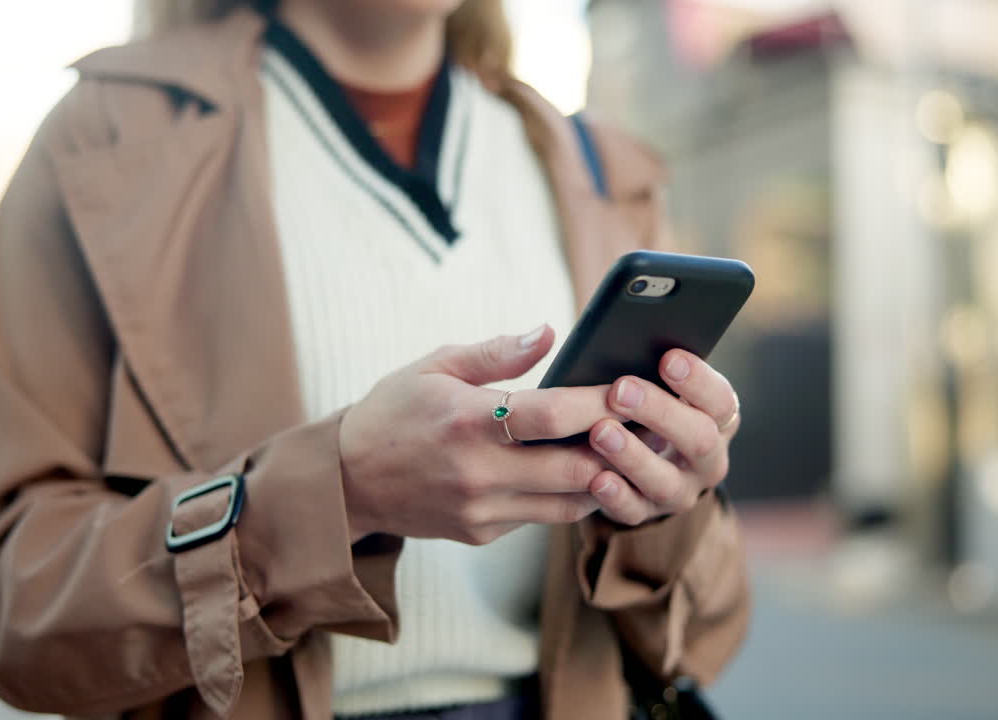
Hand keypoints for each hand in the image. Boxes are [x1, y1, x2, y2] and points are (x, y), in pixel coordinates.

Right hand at [339, 325, 620, 545]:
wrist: (346, 481)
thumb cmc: (394, 412)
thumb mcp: (434, 365)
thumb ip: (496, 352)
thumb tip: (549, 332)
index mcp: (466, 421)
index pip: (551, 415)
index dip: (599, 403)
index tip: (630, 389)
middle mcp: (477, 472)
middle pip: (574, 469)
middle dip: (619, 448)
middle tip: (651, 426)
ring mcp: (481, 509)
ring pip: (569, 504)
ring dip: (606, 479)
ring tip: (632, 451)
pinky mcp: (481, 534)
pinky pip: (543, 518)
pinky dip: (570, 496)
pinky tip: (589, 472)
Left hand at [586, 349, 740, 525]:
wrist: (647, 461)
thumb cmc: (651, 405)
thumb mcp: (663, 385)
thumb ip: (654, 367)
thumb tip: (626, 337)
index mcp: (718, 419)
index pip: (720, 400)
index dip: (697, 381)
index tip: (668, 358)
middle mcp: (708, 459)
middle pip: (698, 439)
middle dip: (659, 412)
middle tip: (620, 389)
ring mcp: (680, 491)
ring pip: (665, 480)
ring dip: (632, 456)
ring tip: (600, 431)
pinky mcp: (647, 514)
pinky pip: (633, 511)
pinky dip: (615, 496)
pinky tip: (596, 479)